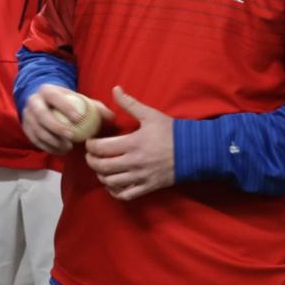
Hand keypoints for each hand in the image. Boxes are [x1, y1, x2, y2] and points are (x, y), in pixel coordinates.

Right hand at [21, 85, 115, 154]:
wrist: (42, 101)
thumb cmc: (65, 101)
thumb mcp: (78, 99)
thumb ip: (95, 106)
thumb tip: (111, 117)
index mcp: (46, 90)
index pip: (54, 97)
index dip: (65, 107)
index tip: (79, 119)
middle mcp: (33, 102)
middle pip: (42, 115)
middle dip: (56, 127)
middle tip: (72, 137)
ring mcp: (27, 116)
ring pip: (37, 130)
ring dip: (53, 141)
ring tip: (69, 147)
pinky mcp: (25, 129)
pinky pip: (35, 140)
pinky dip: (48, 147)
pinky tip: (61, 151)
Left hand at [84, 86, 174, 201]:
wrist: (194, 151)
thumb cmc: (171, 132)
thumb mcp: (150, 115)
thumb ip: (130, 103)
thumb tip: (115, 89)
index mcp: (133, 143)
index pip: (102, 148)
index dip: (90, 146)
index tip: (89, 142)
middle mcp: (135, 162)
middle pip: (103, 167)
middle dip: (91, 161)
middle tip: (90, 155)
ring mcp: (141, 176)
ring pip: (111, 182)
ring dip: (101, 176)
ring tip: (101, 168)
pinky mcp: (148, 186)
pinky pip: (126, 195)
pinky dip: (115, 191)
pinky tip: (113, 184)